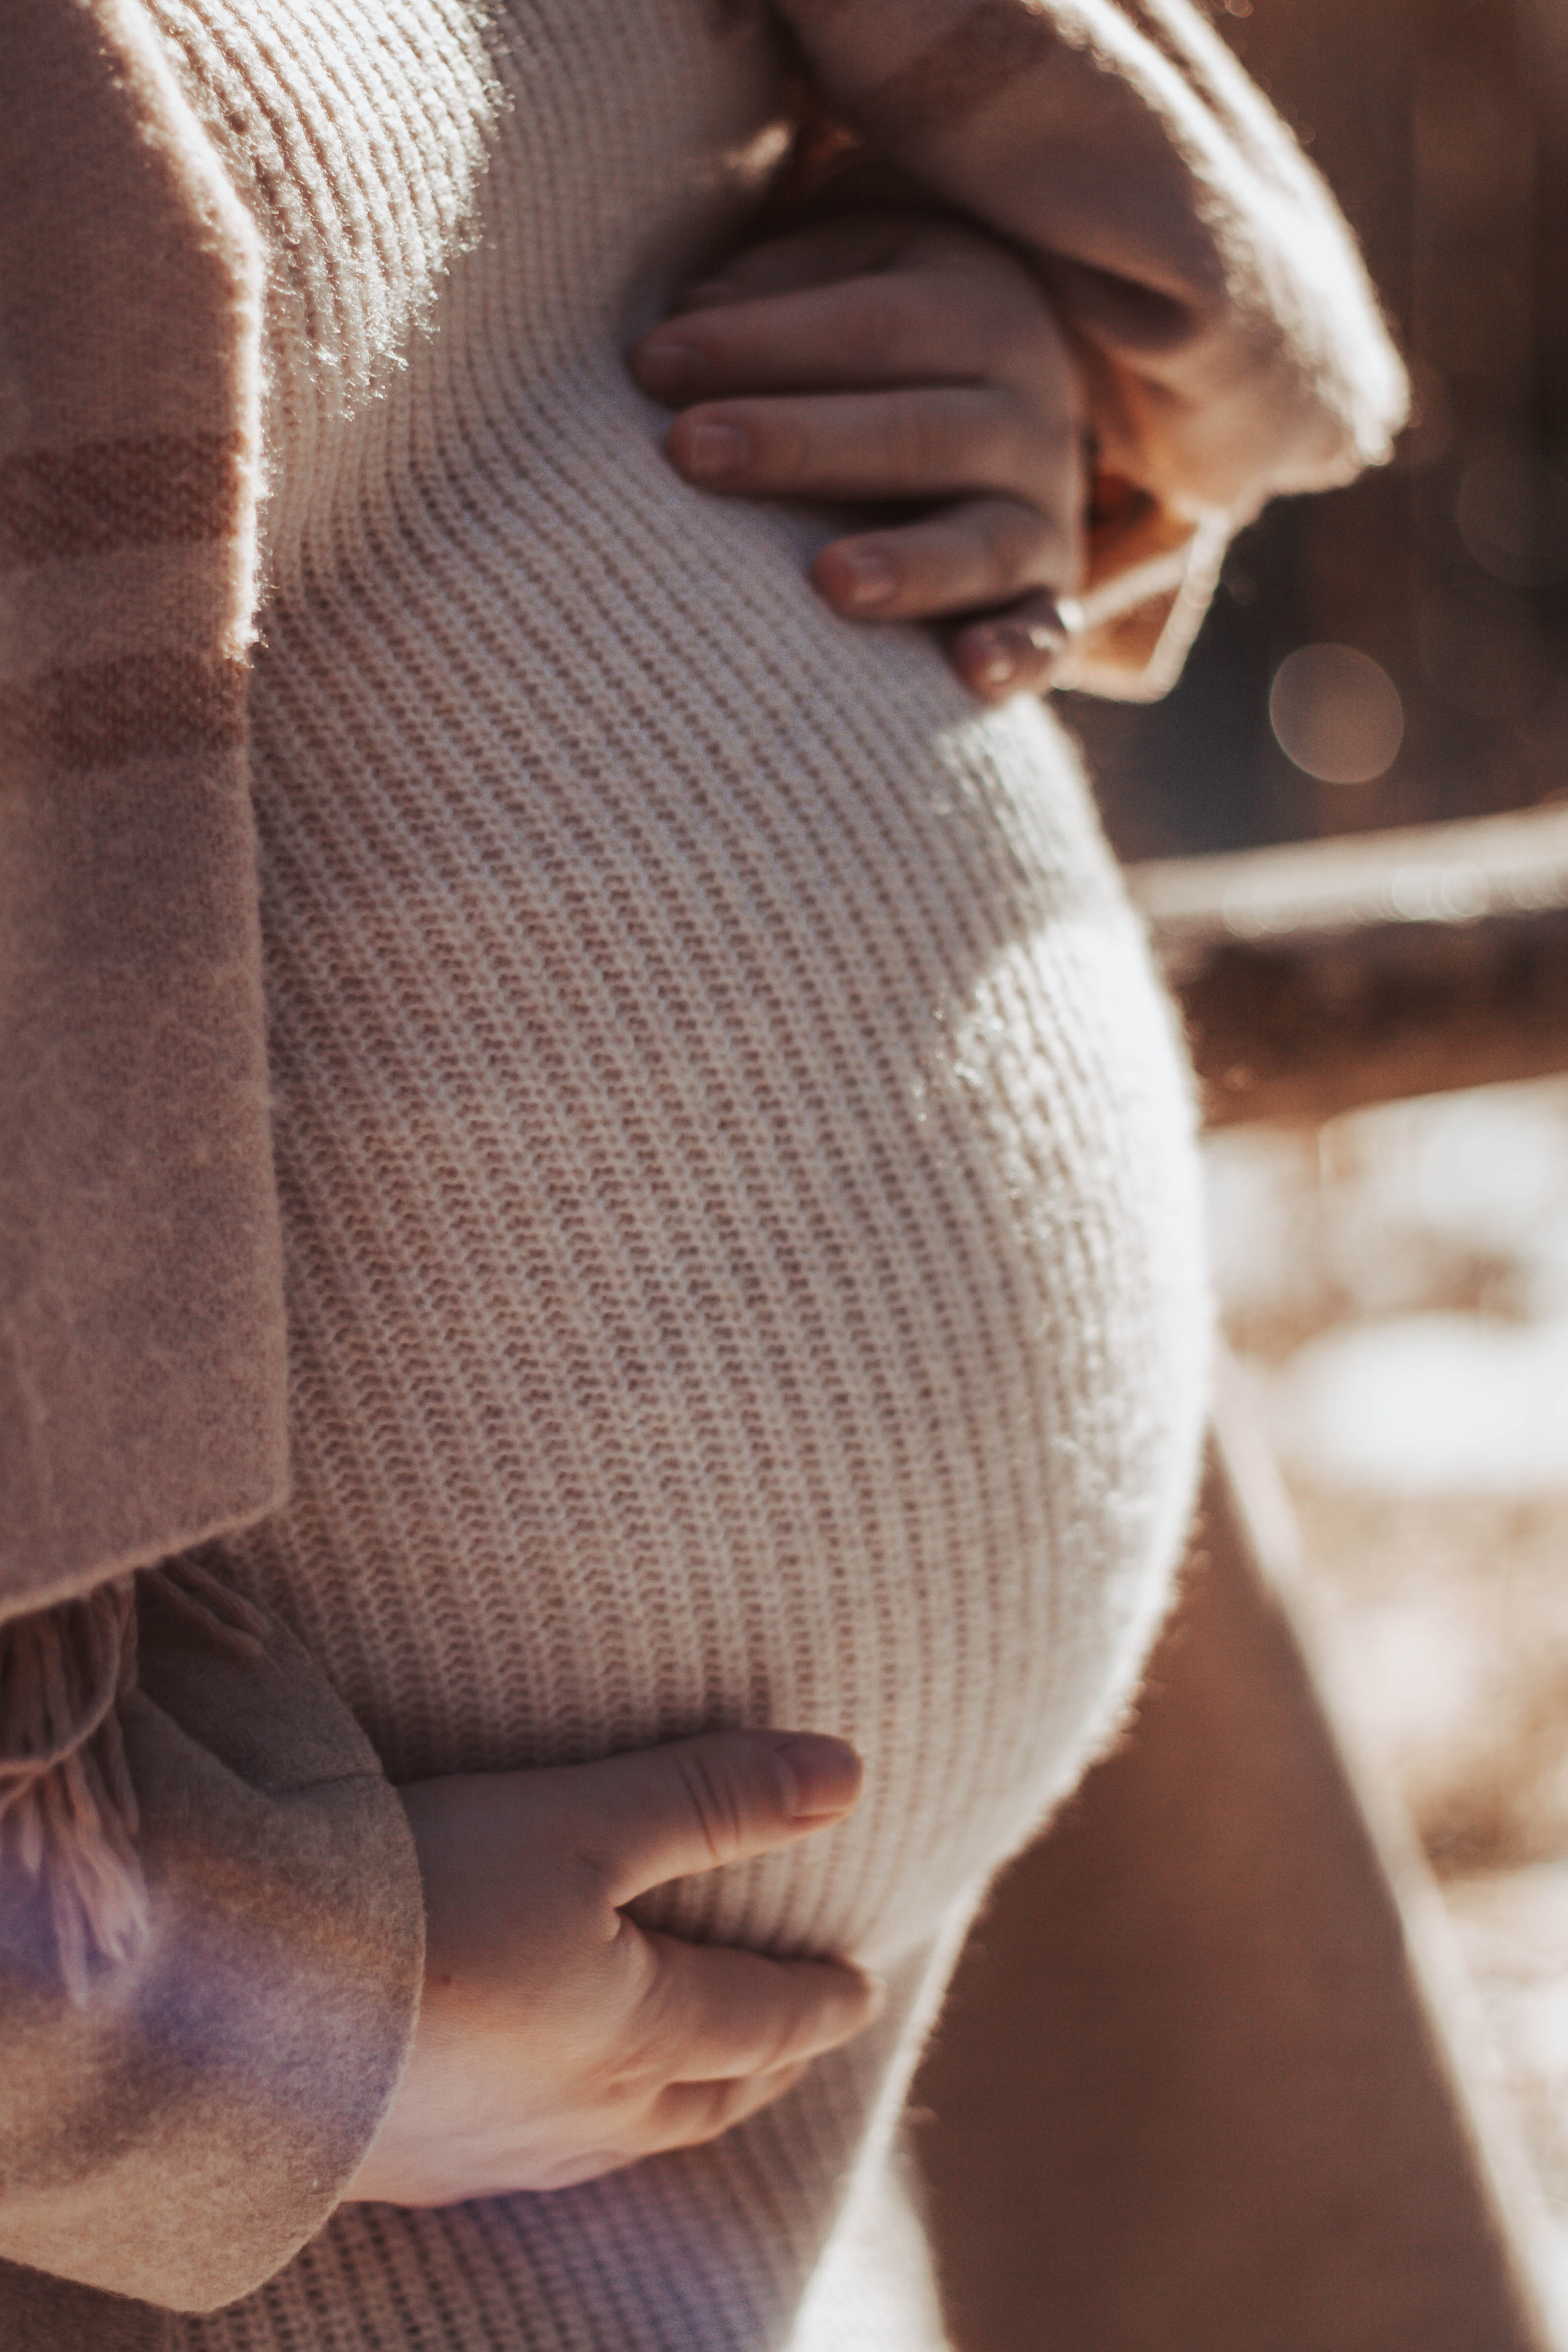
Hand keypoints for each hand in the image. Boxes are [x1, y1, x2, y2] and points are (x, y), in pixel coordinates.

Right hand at [346, 1729, 876, 2204]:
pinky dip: (577, 2133)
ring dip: (674, 2107)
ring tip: (688, 2079)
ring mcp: (493, 2152)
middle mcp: (582, 2114)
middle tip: (793, 2044)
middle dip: (759, 2068)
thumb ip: (712, 1796)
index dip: (818, 1999)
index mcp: (638, 2034)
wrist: (234, 2003)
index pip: (761, 2020)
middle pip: (703, 2099)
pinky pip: (530, 2162)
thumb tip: (849, 1775)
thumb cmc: (427, 1895)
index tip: (859, 1987)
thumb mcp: (583, 1817)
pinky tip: (543, 2114)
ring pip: (621, 2142)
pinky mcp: (410, 2164)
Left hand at [631, 210, 1085, 704]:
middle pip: (918, 433)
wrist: (1006, 406)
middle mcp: (1025, 415)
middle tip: (689, 453)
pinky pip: (1043, 635)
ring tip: (827, 580)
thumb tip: (669, 348)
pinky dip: (1014, 655)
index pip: (869, 325)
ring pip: (982, 542)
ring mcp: (1043, 517)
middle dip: (801, 444)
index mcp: (978, 309)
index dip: (760, 342)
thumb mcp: (844, 274)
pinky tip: (969, 670)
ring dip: (908, 565)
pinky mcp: (1047, 602)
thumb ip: (768, 291)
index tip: (650, 364)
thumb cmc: (881, 340)